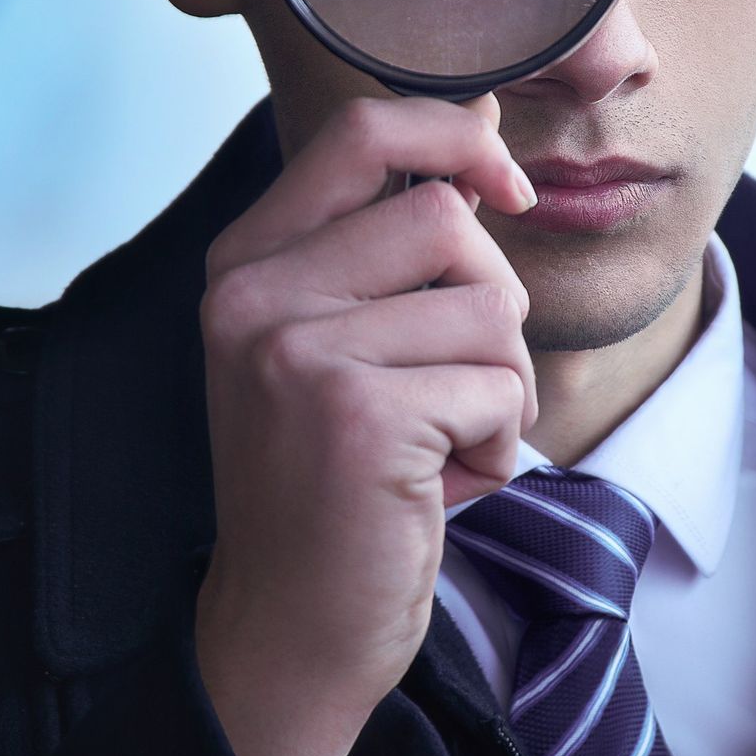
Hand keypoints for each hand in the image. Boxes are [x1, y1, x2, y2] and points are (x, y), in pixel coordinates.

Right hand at [193, 93, 537, 755]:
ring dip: (501, 388)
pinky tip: (441, 489)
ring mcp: (295, 352)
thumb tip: (486, 126)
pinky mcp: (354, 415)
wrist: (293, 630)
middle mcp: (254, 295)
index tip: (507, 186)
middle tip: (459, 388)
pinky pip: (497, 389)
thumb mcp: (338, 344)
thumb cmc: (339, 485)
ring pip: (489, 307)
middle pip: (447, 218)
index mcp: (248, 261)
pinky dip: (498, 447)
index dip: (458, 136)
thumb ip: (389, 245)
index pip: (364, 127)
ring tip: (444, 444)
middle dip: (493, 305)